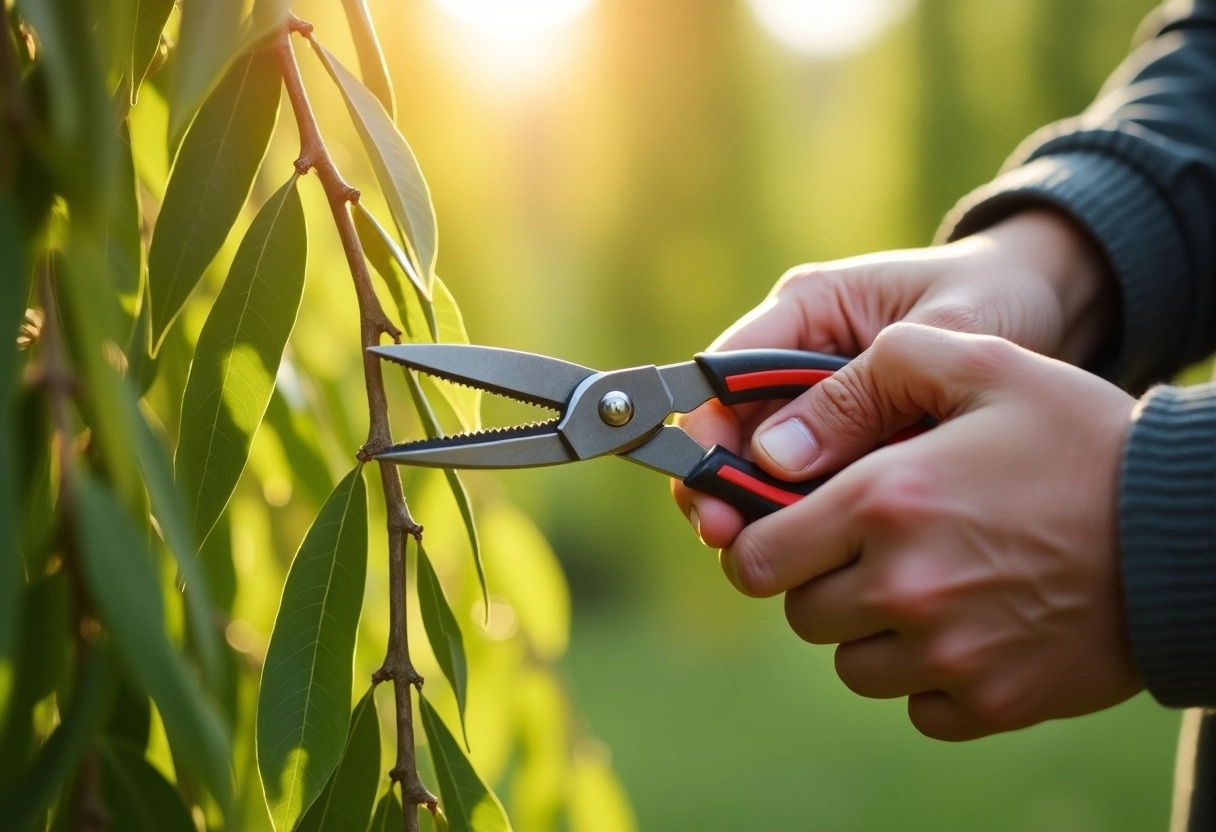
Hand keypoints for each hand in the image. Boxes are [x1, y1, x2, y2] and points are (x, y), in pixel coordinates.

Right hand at [673, 209, 1115, 546]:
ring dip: (763, 509)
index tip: (709, 489)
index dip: (706, 434)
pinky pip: (812, 481)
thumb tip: (773, 459)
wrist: (1052, 305)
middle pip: (732, 427)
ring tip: (768, 559)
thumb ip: (861, 393)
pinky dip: (810, 516)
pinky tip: (816, 556)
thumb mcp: (943, 332)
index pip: (723, 373)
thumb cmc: (999, 299)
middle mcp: (798, 354)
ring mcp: (821, 399)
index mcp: (807, 309)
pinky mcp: (850, 437)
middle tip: (728, 541)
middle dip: (724, 484)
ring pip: (765, 463)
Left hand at [720, 323, 1139, 739]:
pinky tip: (967, 627)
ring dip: (871, 631)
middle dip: (821, 580)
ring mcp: (948, 654)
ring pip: (854, 664)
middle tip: (870, 549)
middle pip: (802, 613)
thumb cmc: (1080, 439)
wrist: (1189, 532)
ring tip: (926, 584)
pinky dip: (928, 676)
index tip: (786, 531)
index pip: (755, 557)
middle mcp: (904, 587)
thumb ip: (870, 376)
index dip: (760, 542)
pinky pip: (917, 706)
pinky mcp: (992, 701)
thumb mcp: (982, 363)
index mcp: (884, 502)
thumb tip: (775, 445)